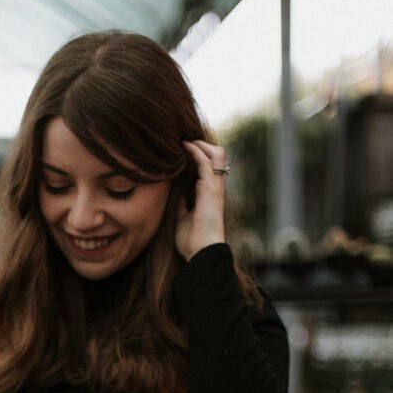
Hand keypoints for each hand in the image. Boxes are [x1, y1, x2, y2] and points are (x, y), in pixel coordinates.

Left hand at [175, 139, 226, 261]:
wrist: (201, 252)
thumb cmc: (191, 241)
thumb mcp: (182, 219)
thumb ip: (181, 205)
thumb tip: (176, 196)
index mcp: (210, 195)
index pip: (210, 167)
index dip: (199, 155)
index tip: (182, 150)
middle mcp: (215, 188)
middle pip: (218, 155)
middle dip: (202, 145)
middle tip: (184, 141)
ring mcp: (215, 187)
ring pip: (216, 154)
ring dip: (200, 144)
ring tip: (184, 140)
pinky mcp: (210, 189)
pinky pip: (206, 162)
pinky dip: (195, 151)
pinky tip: (184, 146)